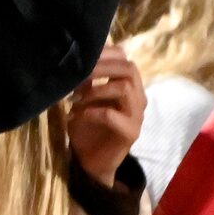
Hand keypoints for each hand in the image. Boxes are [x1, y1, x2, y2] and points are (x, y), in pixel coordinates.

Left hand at [64, 44, 146, 185]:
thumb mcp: (84, 97)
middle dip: (101, 67)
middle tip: (78, 73)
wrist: (91, 160)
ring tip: (75, 98)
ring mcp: (137, 115)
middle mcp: (138, 97)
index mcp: (130, 86)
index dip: (104, 53)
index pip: (125, 59)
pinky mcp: (130, 133)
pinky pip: (111, 115)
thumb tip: (78, 60)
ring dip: (96, 89)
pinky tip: (76, 115)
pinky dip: (90, 111)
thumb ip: (87, 80)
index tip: (80, 57)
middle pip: (129, 69)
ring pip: (124, 88)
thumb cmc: (87, 125)